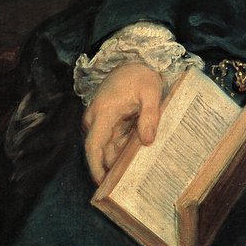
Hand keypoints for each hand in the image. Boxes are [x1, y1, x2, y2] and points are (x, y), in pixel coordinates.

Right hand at [83, 62, 163, 185]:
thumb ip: (150, 117)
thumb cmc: (141, 74)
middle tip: (128, 187)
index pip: (94, 147)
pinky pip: (113, 139)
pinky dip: (123, 148)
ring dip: (119, 158)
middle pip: (101, 151)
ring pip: (108, 146)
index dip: (96, 168)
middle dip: (112, 168)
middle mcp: (96, 119)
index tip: (103, 184)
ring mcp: (101, 119)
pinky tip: (137, 158)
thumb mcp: (151, 92)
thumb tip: (146, 142)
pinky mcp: (109, 119)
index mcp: (103, 113)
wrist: (136, 58)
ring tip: (136, 176)